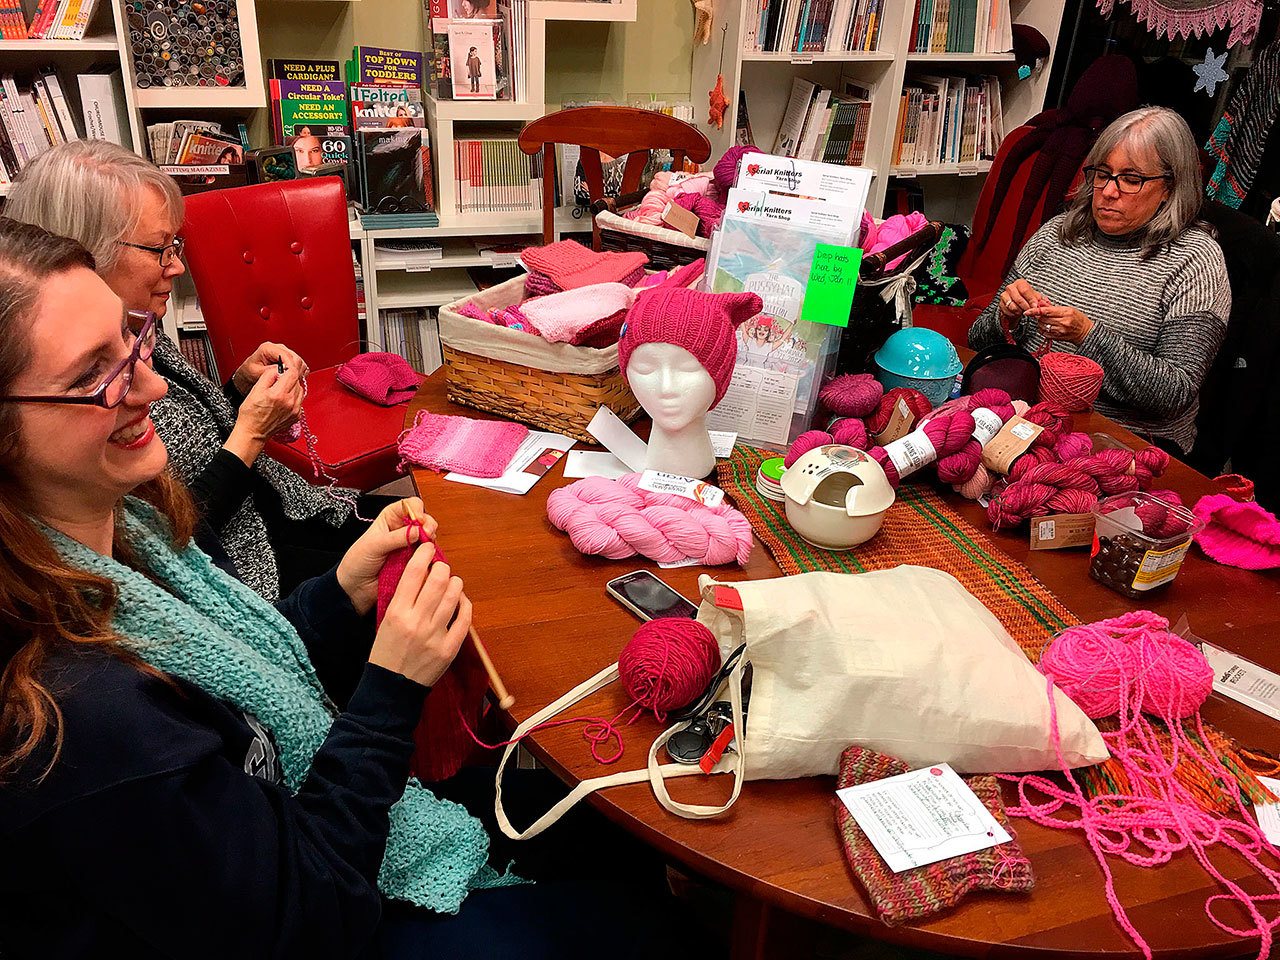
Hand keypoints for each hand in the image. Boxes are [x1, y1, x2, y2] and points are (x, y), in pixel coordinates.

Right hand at [224, 365, 304, 465]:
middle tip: (279, 379)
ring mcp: (295, 410)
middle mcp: (290, 402)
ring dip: (293, 387)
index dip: (287, 367)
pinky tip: (284, 399)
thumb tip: (278, 368)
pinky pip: (299, 401)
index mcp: (279, 394)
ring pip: (300, 391)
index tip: (282, 368)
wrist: (253, 432)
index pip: (292, 373)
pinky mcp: (296, 416)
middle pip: (297, 381)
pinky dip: (294, 397)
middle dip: (289, 377)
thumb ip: (268, 376)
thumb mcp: (256, 390)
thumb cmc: (251, 414)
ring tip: (280, 390)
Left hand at [232, 342, 308, 393]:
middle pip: (295, 357)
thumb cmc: (249, 373)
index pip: (286, 355)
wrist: (248, 375)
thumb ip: (270, 371)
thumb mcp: (256, 373)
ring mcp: (284, 353)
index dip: (291, 367)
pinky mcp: (288, 358)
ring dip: (298, 372)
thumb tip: (283, 370)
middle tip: (293, 382)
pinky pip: (299, 364)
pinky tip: (294, 379)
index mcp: (268, 348)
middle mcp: (277, 348)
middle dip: (296, 370)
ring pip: (298, 361)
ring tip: (293, 382)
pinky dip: (299, 372)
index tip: (292, 377)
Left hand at [336, 498, 437, 615]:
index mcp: (390, 518)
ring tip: (425, 548)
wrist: (356, 587)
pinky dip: (430, 557)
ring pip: (429, 538)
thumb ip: (395, 537)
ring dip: (430, 542)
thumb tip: (417, 531)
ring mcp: (410, 546)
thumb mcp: (374, 545)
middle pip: (425, 520)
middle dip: (428, 525)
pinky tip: (426, 559)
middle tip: (427, 534)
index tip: (418, 521)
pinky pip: (428, 556)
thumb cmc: (358, 561)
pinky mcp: (414, 561)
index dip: (417, 510)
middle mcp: (403, 530)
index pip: (410, 505)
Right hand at [368, 540, 469, 687]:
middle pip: (438, 579)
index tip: (428, 548)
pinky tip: (460, 601)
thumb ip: (402, 597)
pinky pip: (465, 618)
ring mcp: (435, 635)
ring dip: (455, 583)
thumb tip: (421, 571)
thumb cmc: (387, 652)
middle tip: (441, 567)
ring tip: (451, 582)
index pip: (414, 572)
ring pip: (454, 594)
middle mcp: (416, 621)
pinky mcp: (449, 648)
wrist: (392, 687)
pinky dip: (465, 604)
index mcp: (397, 612)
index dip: (424, 554)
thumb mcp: (385, 621)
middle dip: (442, 567)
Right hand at [997, 280, 1044, 318]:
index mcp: (1020, 283)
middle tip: (1031, 311)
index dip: (1031, 299)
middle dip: (1026, 307)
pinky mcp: (1000, 304)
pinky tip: (1017, 313)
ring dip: (1020, 311)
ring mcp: (1004, 295)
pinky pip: (1008, 311)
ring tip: (1024, 312)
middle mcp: (1010, 287)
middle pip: (1019, 299)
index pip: (1025, 290)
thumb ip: (1040, 299)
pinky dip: (1014, 314)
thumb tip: (1046, 303)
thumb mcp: (1035, 297)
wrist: (1016, 304)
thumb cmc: (1026, 298)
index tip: (1035, 306)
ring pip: (1013, 306)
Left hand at [1026, 303, 1093, 343]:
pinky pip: (1044, 333)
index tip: (1027, 311)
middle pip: (1043, 319)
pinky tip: (1048, 326)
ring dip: (1041, 322)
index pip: (1046, 311)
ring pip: (1042, 326)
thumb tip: (1041, 303)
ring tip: (1047, 320)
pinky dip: (1043, 329)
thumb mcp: (1068, 309)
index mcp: (1065, 313)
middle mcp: (1062, 323)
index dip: (1035, 311)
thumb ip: (1053, 307)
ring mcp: (1059, 331)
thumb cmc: (1078, 319)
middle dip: (1039, 316)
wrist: (1085, 332)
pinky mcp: (1057, 337)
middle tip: (1041, 313)